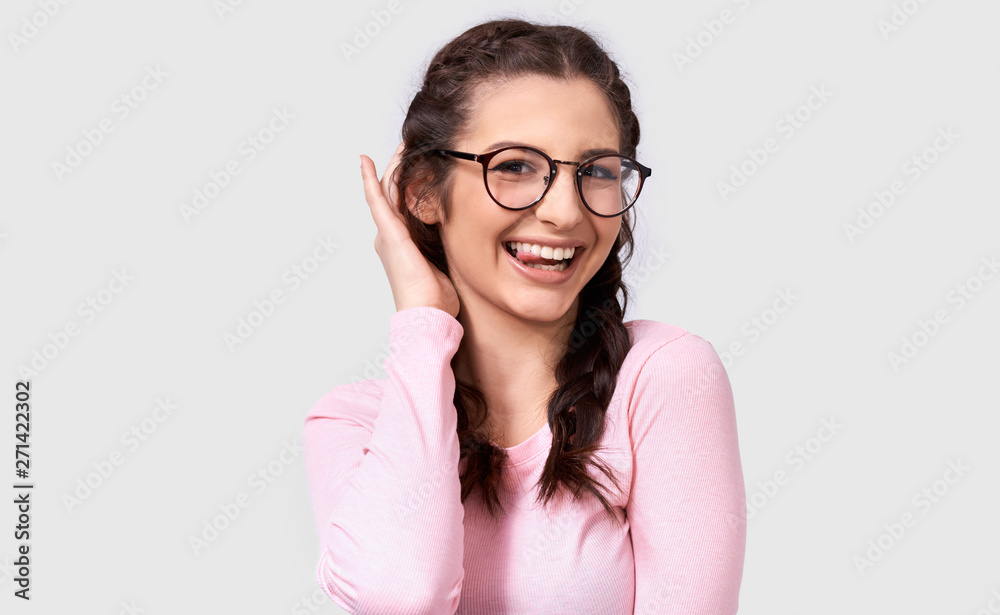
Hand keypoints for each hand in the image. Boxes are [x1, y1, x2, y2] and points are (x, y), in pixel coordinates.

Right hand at [360, 143, 460, 319]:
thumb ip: (446, 242)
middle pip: (394, 191)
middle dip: (401, 166)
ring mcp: (386, 234)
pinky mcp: (389, 235)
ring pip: (387, 190)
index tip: (418, 161)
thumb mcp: (445, 261)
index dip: (408, 181)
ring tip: (401, 142)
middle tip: (411, 142)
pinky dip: (370, 181)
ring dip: (392, 164)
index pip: (403, 202)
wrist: (427, 315)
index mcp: (401, 242)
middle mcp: (389, 236)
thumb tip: (463, 228)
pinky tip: (365, 162)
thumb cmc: (437, 299)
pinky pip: (377, 202)